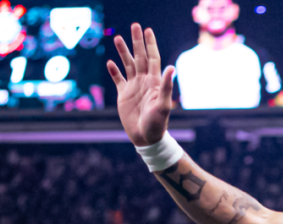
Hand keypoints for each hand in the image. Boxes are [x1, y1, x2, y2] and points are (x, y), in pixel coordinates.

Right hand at [107, 23, 173, 145]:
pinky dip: (114, 71)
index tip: (147, 30)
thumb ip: (167, 86)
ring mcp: (133, 87)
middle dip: (137, 42)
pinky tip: (110, 62)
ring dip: (123, 52)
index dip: (150, 44)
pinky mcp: (123, 95)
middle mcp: (144, 81)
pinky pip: (118, 79)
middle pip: (139, 57)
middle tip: (134, 25)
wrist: (146, 138)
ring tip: (117, 38)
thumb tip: (172, 67)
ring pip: (127, 64)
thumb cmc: (158, 124)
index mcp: (155, 82)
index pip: (153, 58)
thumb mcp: (164, 105)